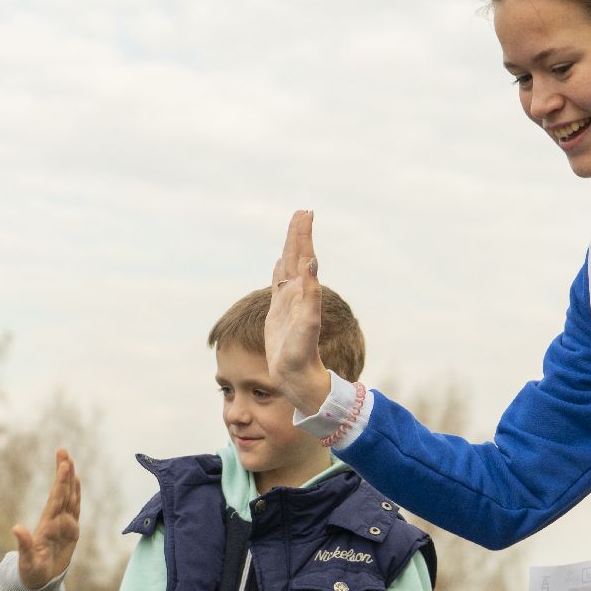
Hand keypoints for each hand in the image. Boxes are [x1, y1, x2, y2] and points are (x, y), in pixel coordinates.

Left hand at [15, 449, 80, 589]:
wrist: (38, 582)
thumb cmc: (32, 573)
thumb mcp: (27, 562)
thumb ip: (24, 545)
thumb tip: (16, 528)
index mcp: (48, 526)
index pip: (56, 499)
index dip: (61, 482)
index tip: (63, 464)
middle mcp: (56, 521)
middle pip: (62, 492)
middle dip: (64, 472)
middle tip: (63, 451)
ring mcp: (63, 524)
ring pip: (68, 497)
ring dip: (70, 480)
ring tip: (69, 461)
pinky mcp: (71, 530)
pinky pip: (74, 508)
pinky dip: (76, 494)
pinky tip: (77, 481)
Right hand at [266, 210, 332, 415]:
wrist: (298, 377)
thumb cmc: (302, 355)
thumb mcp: (308, 324)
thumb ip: (311, 293)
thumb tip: (312, 262)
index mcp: (303, 293)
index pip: (303, 257)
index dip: (303, 236)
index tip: (306, 213)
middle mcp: (296, 294)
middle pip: (296, 258)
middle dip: (298, 235)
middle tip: (302, 212)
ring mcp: (288, 303)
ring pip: (288, 268)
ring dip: (290, 249)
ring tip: (293, 230)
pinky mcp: (279, 314)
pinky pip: (278, 285)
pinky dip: (279, 271)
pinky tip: (279, 264)